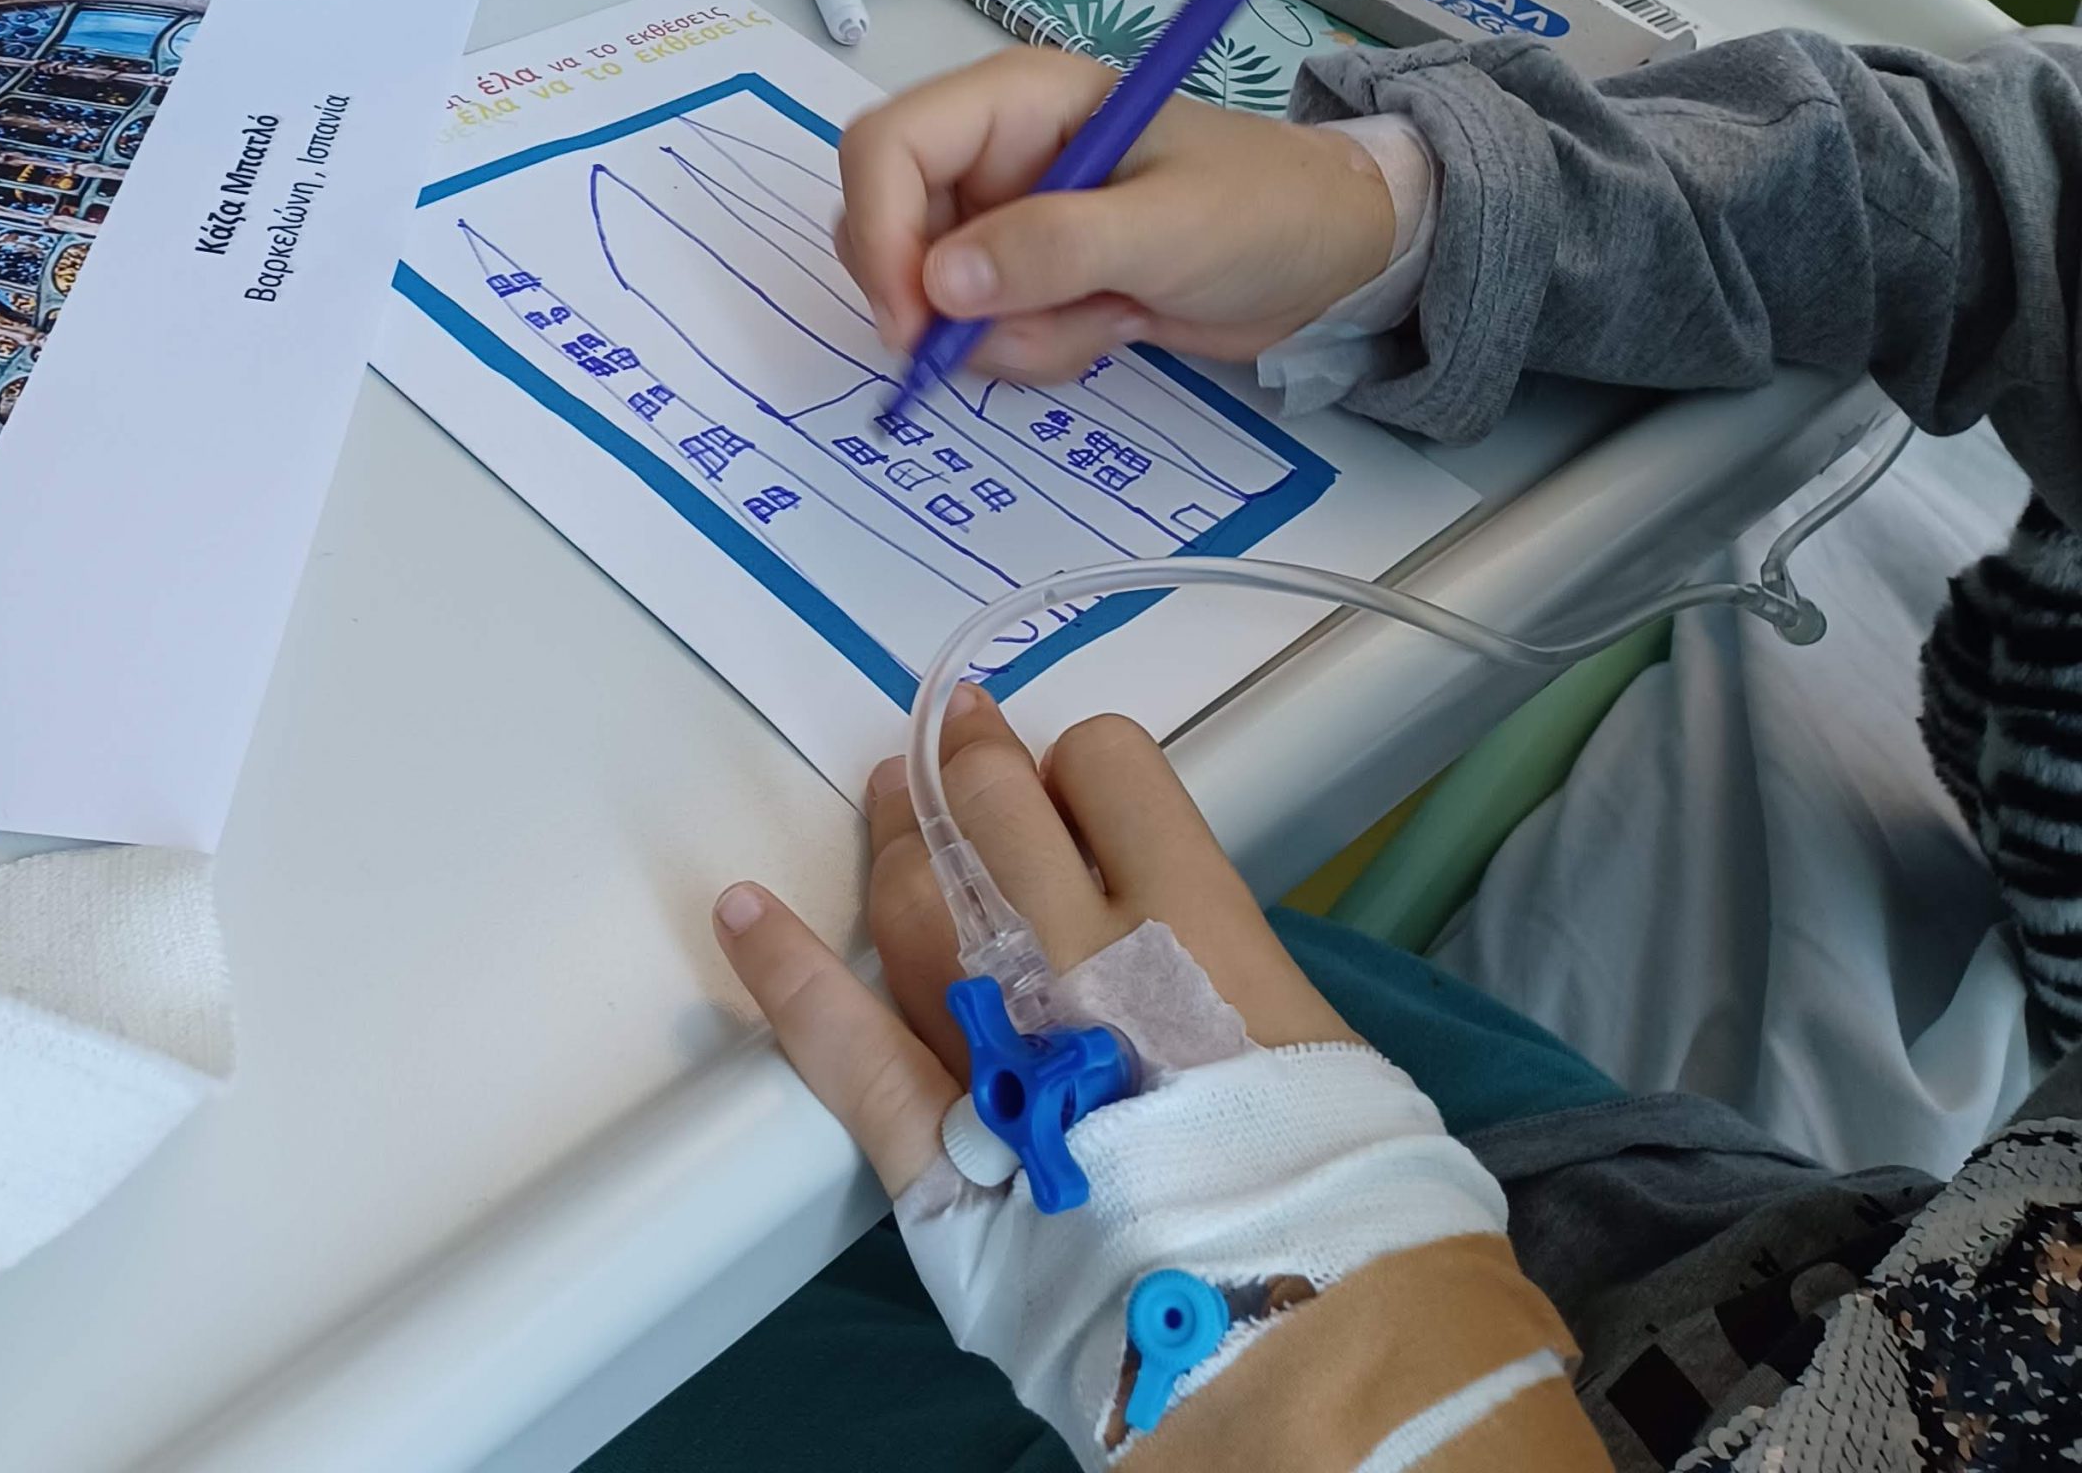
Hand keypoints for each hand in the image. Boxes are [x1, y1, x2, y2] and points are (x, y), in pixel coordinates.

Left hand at [714, 691, 1352, 1192]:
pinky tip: (745, 912)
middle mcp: (1076, 951)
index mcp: (1190, 915)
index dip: (1084, 764)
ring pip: (915, 896)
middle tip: (959, 745)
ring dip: (897, 835)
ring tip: (893, 796)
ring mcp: (992, 1038)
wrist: (1294, 1335)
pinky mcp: (931, 1138)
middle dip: (971, 769)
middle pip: (993, 811)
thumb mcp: (1321, 1032)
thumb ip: (1234, 962)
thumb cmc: (1335, 1194)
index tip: (1075, 777)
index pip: (1111, 767)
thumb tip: (1194, 950)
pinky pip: (843, 1039)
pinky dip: (786, 970)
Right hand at [835, 48, 1393, 386]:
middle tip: (1026, 336)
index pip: (886, 147)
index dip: (879, 233)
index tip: (914, 323)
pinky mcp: (1028, 276)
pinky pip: (980, 329)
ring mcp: (1007, 218)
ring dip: (1009, 334)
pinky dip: (1034, 349)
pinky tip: (1112, 325)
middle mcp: (995, 153)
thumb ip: (1056, 248)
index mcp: (1016, 100)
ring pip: (931, 295)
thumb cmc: (1267, 210)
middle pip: (887, 226)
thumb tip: (939, 284)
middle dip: (942, 302)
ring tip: (1107, 317)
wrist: (1333, 258)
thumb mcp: (1169, 228)